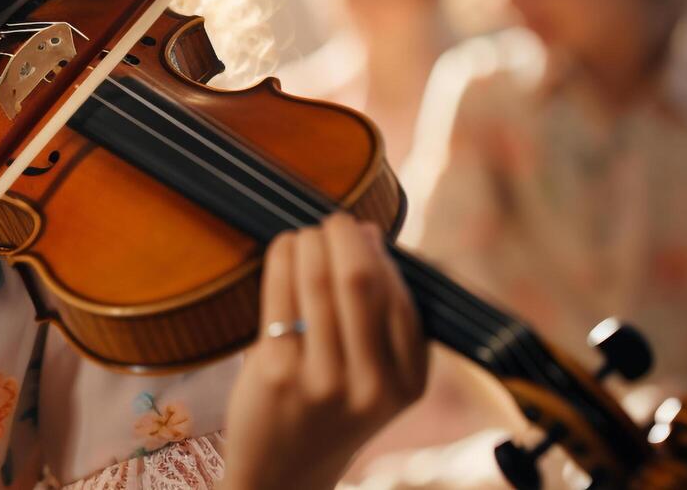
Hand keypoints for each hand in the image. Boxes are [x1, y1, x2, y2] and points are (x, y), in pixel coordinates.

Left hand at [223, 214, 428, 489]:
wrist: (282, 477)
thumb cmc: (326, 413)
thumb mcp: (373, 379)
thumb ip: (378, 317)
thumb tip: (367, 234)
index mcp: (408, 383)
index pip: (401, 297)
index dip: (379, 255)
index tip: (362, 233)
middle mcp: (372, 385)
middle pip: (361, 281)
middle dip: (343, 237)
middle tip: (332, 222)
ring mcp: (323, 381)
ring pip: (319, 283)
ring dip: (310, 243)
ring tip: (305, 235)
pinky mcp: (278, 375)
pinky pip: (280, 297)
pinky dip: (282, 260)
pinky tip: (282, 249)